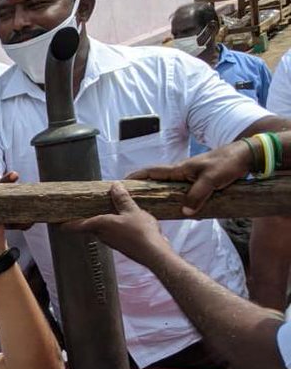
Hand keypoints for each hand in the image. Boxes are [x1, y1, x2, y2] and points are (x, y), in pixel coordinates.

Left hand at [64, 183, 170, 264]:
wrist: (155, 254)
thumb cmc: (141, 233)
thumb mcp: (132, 210)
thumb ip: (122, 199)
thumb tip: (115, 187)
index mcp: (100, 225)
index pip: (76, 225)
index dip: (65, 224)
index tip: (55, 223)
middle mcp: (102, 235)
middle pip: (88, 227)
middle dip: (83, 219)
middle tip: (79, 211)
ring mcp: (112, 242)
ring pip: (100, 230)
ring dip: (99, 222)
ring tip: (101, 211)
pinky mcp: (122, 245)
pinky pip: (113, 233)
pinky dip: (112, 226)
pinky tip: (121, 221)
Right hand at [127, 140, 250, 215]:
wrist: (247, 155)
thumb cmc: (227, 163)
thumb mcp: (212, 180)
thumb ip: (197, 196)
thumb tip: (185, 212)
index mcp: (180, 169)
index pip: (152, 172)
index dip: (136, 177)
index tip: (122, 182)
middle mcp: (182, 172)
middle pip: (157, 180)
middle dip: (143, 187)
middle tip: (133, 199)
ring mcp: (192, 176)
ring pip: (170, 186)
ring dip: (160, 193)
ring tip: (151, 206)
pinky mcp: (201, 181)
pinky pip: (183, 190)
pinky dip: (176, 197)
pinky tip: (177, 207)